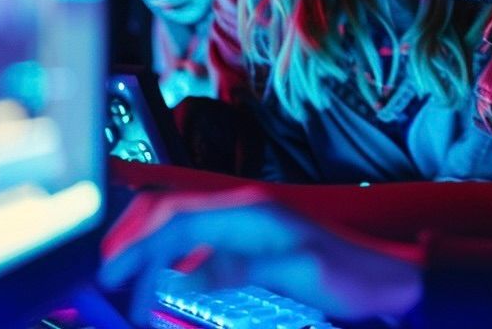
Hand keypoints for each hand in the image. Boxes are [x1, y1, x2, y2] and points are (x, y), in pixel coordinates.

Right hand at [99, 186, 422, 322]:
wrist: (388, 279)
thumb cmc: (350, 275)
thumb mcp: (297, 273)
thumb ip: (237, 268)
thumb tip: (180, 275)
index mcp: (249, 211)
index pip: (176, 218)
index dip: (137, 244)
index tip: (109, 273)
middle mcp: (242, 209)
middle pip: (169, 213)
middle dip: (130, 240)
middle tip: (103, 279)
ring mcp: (244, 224)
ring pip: (177, 226)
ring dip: (145, 249)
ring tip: (122, 282)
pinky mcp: (249, 243)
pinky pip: (194, 243)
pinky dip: (167, 258)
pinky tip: (159, 280)